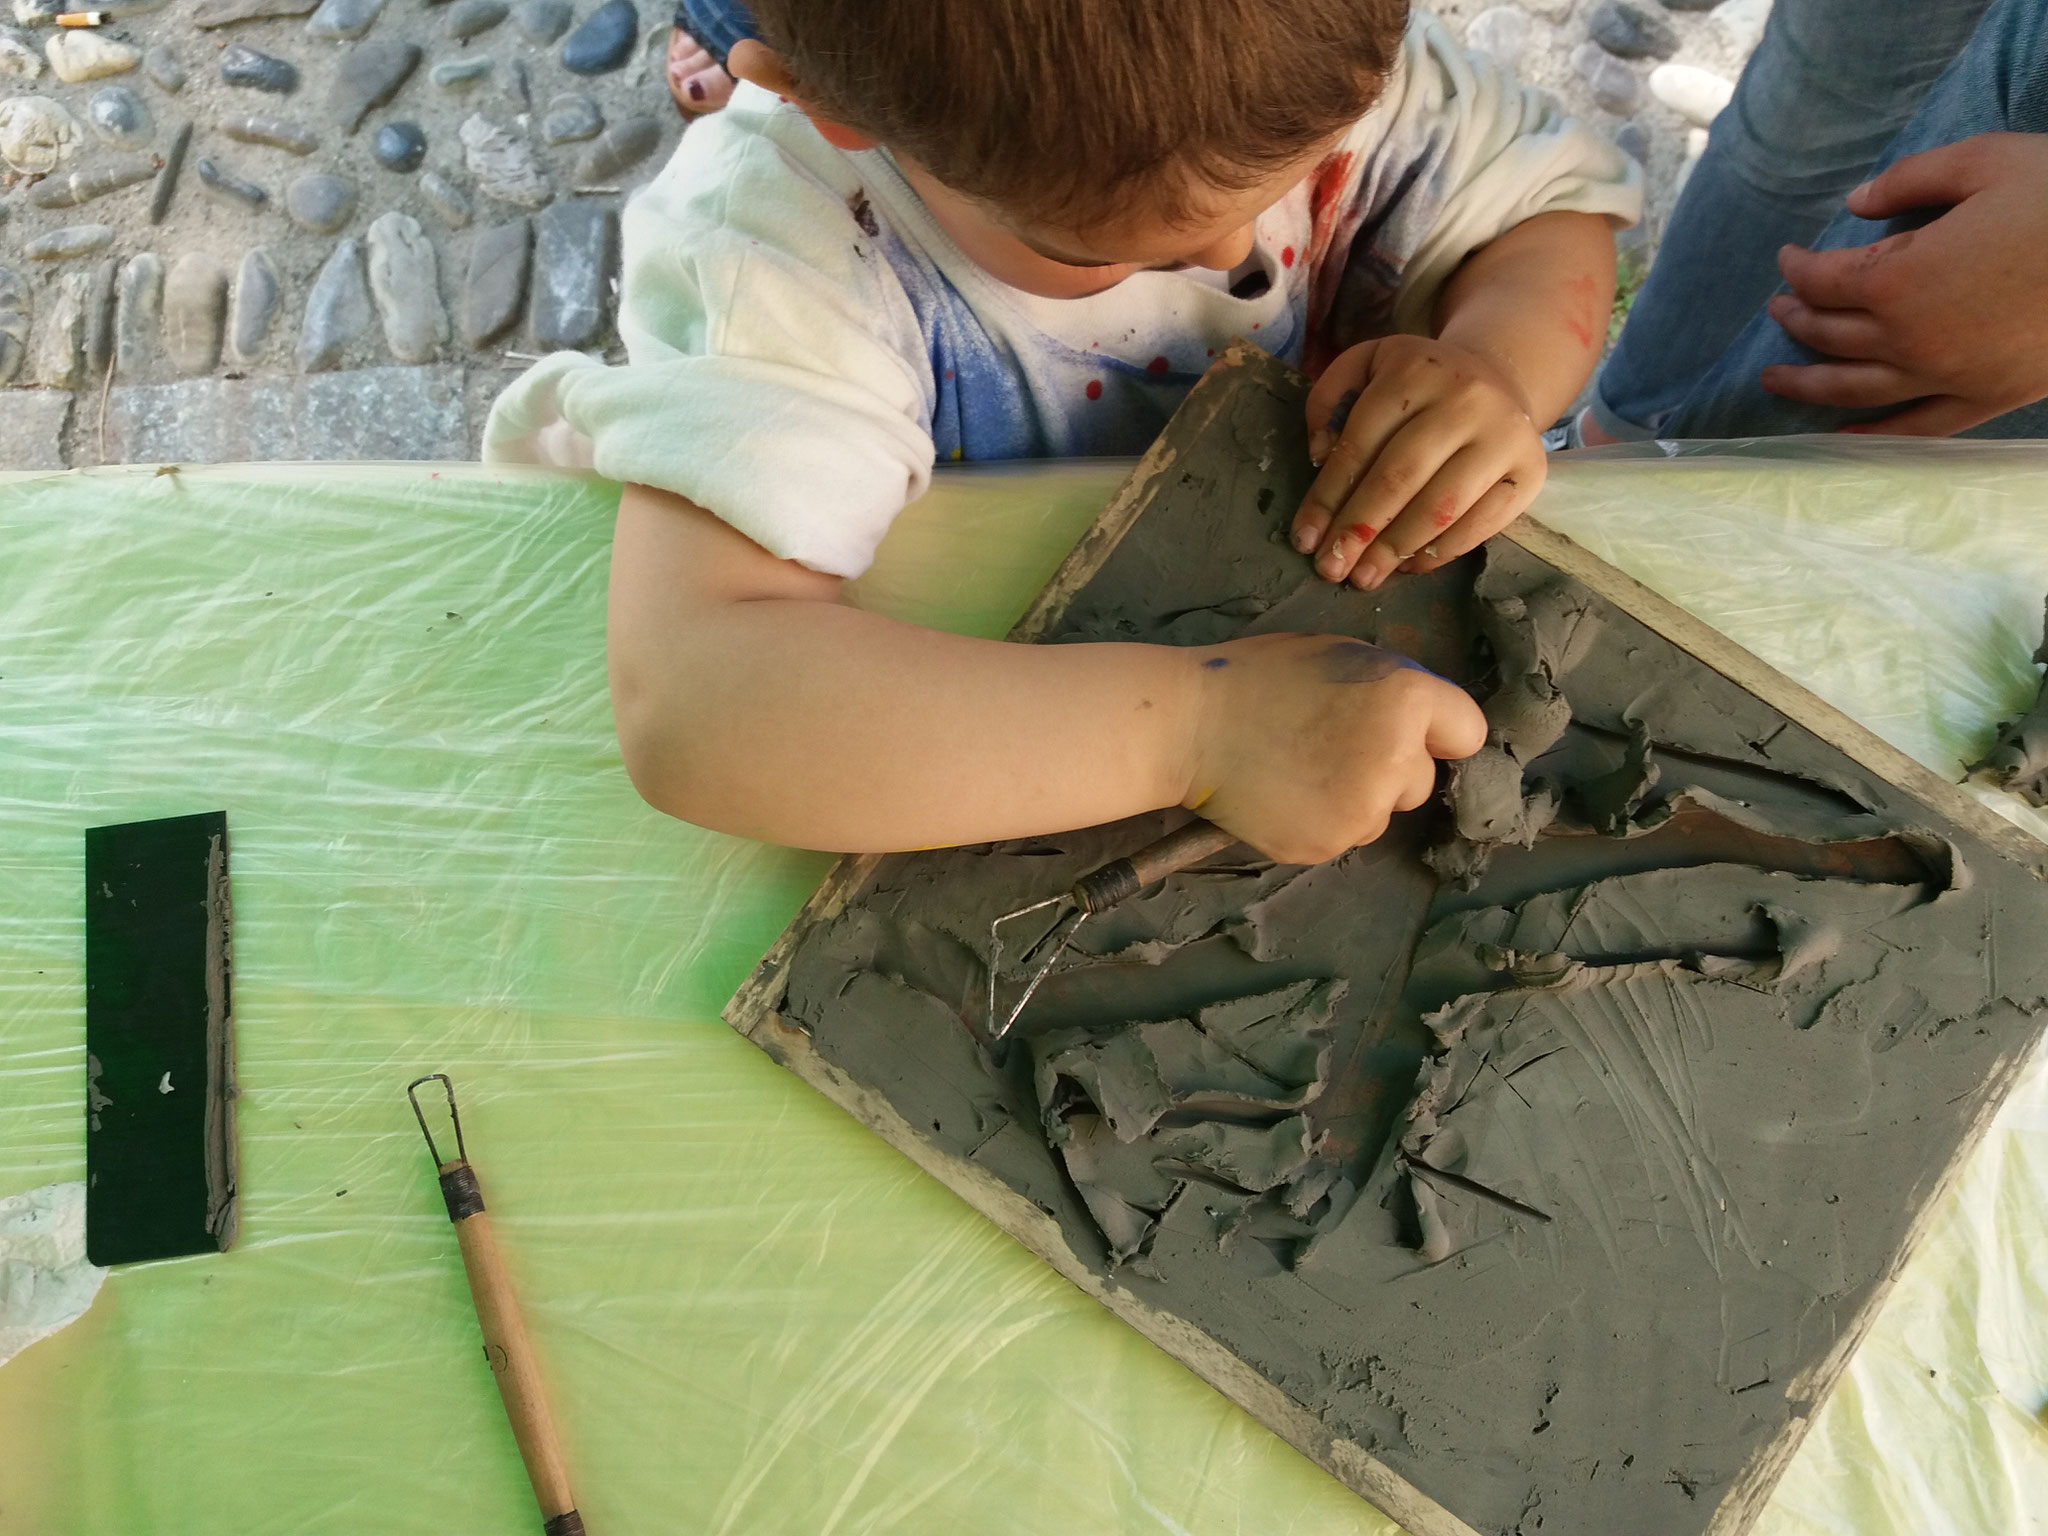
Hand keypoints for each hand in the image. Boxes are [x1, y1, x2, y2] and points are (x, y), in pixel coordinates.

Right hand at [1184, 633, 1485, 864]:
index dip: (1438, 732)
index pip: (1468, 732)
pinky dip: (1319, 821)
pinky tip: (1282, 794)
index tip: (1410, 733)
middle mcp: (1396, 760)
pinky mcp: (1326, 847)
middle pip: (1421, 780)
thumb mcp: (1340, 656)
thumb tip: (1418, 723)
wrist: (1188, 725)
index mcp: (1405, 700)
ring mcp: (1362, 811)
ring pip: (1380, 813)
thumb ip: (1390, 689)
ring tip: (1298, 769)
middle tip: (1331, 745)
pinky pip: (1341, 835)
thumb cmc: (1259, 676)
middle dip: (1389, 768)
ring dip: (1355, 798)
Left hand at [1292, 335, 1545, 591]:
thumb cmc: (1417, 384)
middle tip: (1330, 569)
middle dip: (1359, 529)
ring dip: (1396, 548)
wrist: (1498, 377)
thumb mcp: (1366, 367)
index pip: (1361, 443)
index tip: (1305, 539)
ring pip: (1441, 505)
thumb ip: (1330, 401)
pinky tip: (1409, 566)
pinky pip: (1484, 522)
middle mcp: (1465, 398)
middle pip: (1400, 477)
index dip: (1327, 496)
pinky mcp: (1532, 469)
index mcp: (1414, 370)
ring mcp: (1504, 434)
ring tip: (1364, 577)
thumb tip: (1321, 458)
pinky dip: (1442, 551)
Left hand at [1762, 133, 2047, 434]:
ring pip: (1855, 389)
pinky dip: (1872, 433)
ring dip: (1808, 385)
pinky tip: (1842, 436)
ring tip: (1775, 380)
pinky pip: (1915, 426)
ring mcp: (1944, 375)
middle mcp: (1909, 338)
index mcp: (1900, 278)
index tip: (1787, 259)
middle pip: (1831, 335)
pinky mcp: (1984, 399)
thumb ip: (1910, 179)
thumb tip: (1855, 203)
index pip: (1824, 280)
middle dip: (1796, 320)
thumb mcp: (1985, 161)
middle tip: (1779, 310)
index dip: (1797, 268)